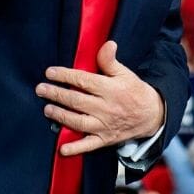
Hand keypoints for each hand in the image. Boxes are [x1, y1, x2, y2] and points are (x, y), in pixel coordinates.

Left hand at [36, 41, 164, 153]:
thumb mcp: (125, 74)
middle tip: (41, 89)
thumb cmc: (135, 92)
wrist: (152, 115)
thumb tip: (108, 44)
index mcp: (110, 90)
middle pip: (76, 101)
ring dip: (60, 116)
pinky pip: (89, 145)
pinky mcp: (105, 139)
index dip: (65, 76)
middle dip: (56, 94)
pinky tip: (62, 149)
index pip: (83, 81)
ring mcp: (105, 125)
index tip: (50, 72)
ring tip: (47, 109)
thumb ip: (111, 61)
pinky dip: (75, 148)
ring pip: (78, 121)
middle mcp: (106, 108)